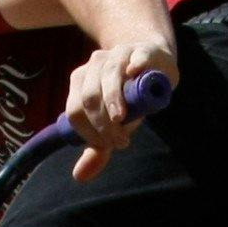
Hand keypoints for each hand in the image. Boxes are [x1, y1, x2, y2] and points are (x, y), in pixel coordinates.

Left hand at [63, 39, 170, 178]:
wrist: (152, 63)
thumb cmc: (129, 97)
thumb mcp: (112, 124)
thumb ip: (97, 148)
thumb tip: (79, 176)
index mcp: (81, 81)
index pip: (75, 111)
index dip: (89, 133)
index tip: (108, 145)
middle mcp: (94, 65)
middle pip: (89, 96)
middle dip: (102, 124)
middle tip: (120, 142)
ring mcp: (117, 54)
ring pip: (109, 77)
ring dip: (116, 103)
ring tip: (125, 123)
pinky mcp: (140, 50)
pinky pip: (135, 56)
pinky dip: (135, 65)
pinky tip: (136, 73)